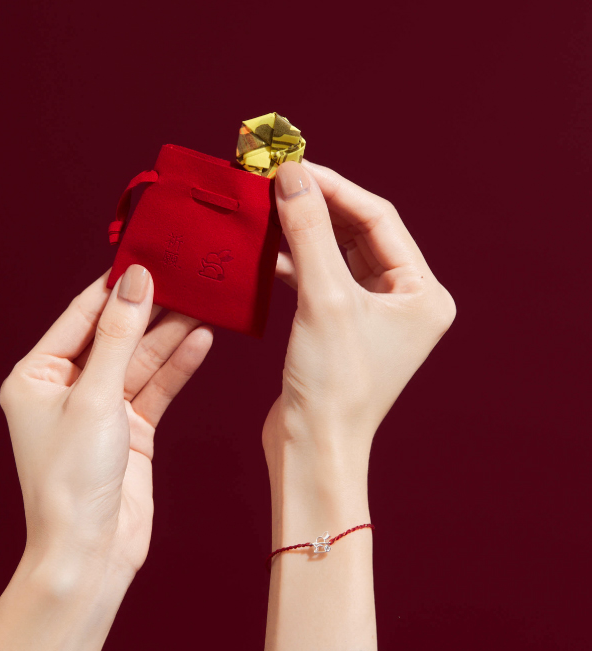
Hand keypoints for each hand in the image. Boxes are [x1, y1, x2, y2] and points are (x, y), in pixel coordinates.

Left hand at [0, 266, 213, 586]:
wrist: (92, 551)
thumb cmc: (73, 479)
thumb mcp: (95, 396)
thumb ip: (118, 336)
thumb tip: (136, 281)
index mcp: (37, 375)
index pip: (80, 315)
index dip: (115, 286)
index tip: (148, 256)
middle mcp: (68, 387)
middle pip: (115, 335)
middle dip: (151, 310)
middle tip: (187, 279)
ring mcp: (102, 408)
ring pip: (141, 360)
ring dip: (171, 335)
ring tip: (205, 304)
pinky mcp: (132, 428)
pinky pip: (156, 387)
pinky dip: (178, 366)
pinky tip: (201, 341)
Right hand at [264, 159, 455, 495]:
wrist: (311, 448)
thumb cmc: (333, 385)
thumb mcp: (325, 299)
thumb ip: (309, 231)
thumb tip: (292, 175)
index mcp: (422, 293)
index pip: (379, 218)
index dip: (334, 187)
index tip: (291, 165)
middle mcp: (404, 301)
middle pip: (357, 233)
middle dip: (315, 207)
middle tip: (274, 181)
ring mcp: (372, 316)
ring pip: (335, 255)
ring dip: (301, 233)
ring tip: (265, 210)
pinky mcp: (340, 329)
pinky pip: (319, 280)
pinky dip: (293, 263)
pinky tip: (266, 252)